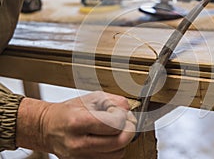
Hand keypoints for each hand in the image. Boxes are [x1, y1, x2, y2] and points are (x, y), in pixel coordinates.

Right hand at [16, 91, 135, 158]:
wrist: (47, 128)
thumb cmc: (69, 111)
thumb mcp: (91, 98)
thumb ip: (113, 101)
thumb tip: (128, 109)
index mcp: (78, 122)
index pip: (113, 125)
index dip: (124, 118)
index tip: (123, 113)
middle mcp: (78, 143)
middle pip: (118, 142)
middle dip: (129, 130)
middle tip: (128, 122)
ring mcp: (79, 157)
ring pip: (117, 154)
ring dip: (122, 141)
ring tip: (117, 130)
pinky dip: (114, 150)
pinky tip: (109, 139)